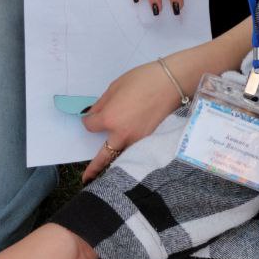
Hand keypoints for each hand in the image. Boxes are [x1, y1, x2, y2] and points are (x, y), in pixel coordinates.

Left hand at [81, 59, 184, 181]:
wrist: (171, 83)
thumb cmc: (142, 80)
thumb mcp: (115, 87)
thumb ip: (102, 104)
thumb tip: (93, 114)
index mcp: (110, 119)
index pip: (90, 127)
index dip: (88, 121)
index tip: (90, 118)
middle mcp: (122, 135)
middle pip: (103, 156)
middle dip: (94, 168)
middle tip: (86, 178)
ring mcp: (137, 141)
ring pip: (120, 157)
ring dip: (112, 164)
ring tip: (104, 173)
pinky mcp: (150, 141)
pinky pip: (134, 152)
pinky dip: (128, 154)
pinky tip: (126, 154)